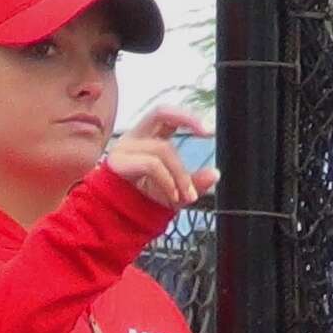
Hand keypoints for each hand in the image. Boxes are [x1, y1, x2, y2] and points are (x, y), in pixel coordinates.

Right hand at [105, 105, 219, 209]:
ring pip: (163, 149)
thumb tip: (214, 174)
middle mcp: (134, 138)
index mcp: (146, 139)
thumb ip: (194, 183)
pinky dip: (168, 182)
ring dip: (181, 175)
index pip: (165, 115)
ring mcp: (124, 148)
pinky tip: (173, 196)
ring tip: (187, 196)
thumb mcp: (176, 193)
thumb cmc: (142, 202)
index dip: (187, 116)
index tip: (209, 131)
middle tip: (207, 133)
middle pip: (160, 112)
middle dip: (187, 118)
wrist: (118, 220)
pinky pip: (152, 165)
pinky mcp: (117, 162)